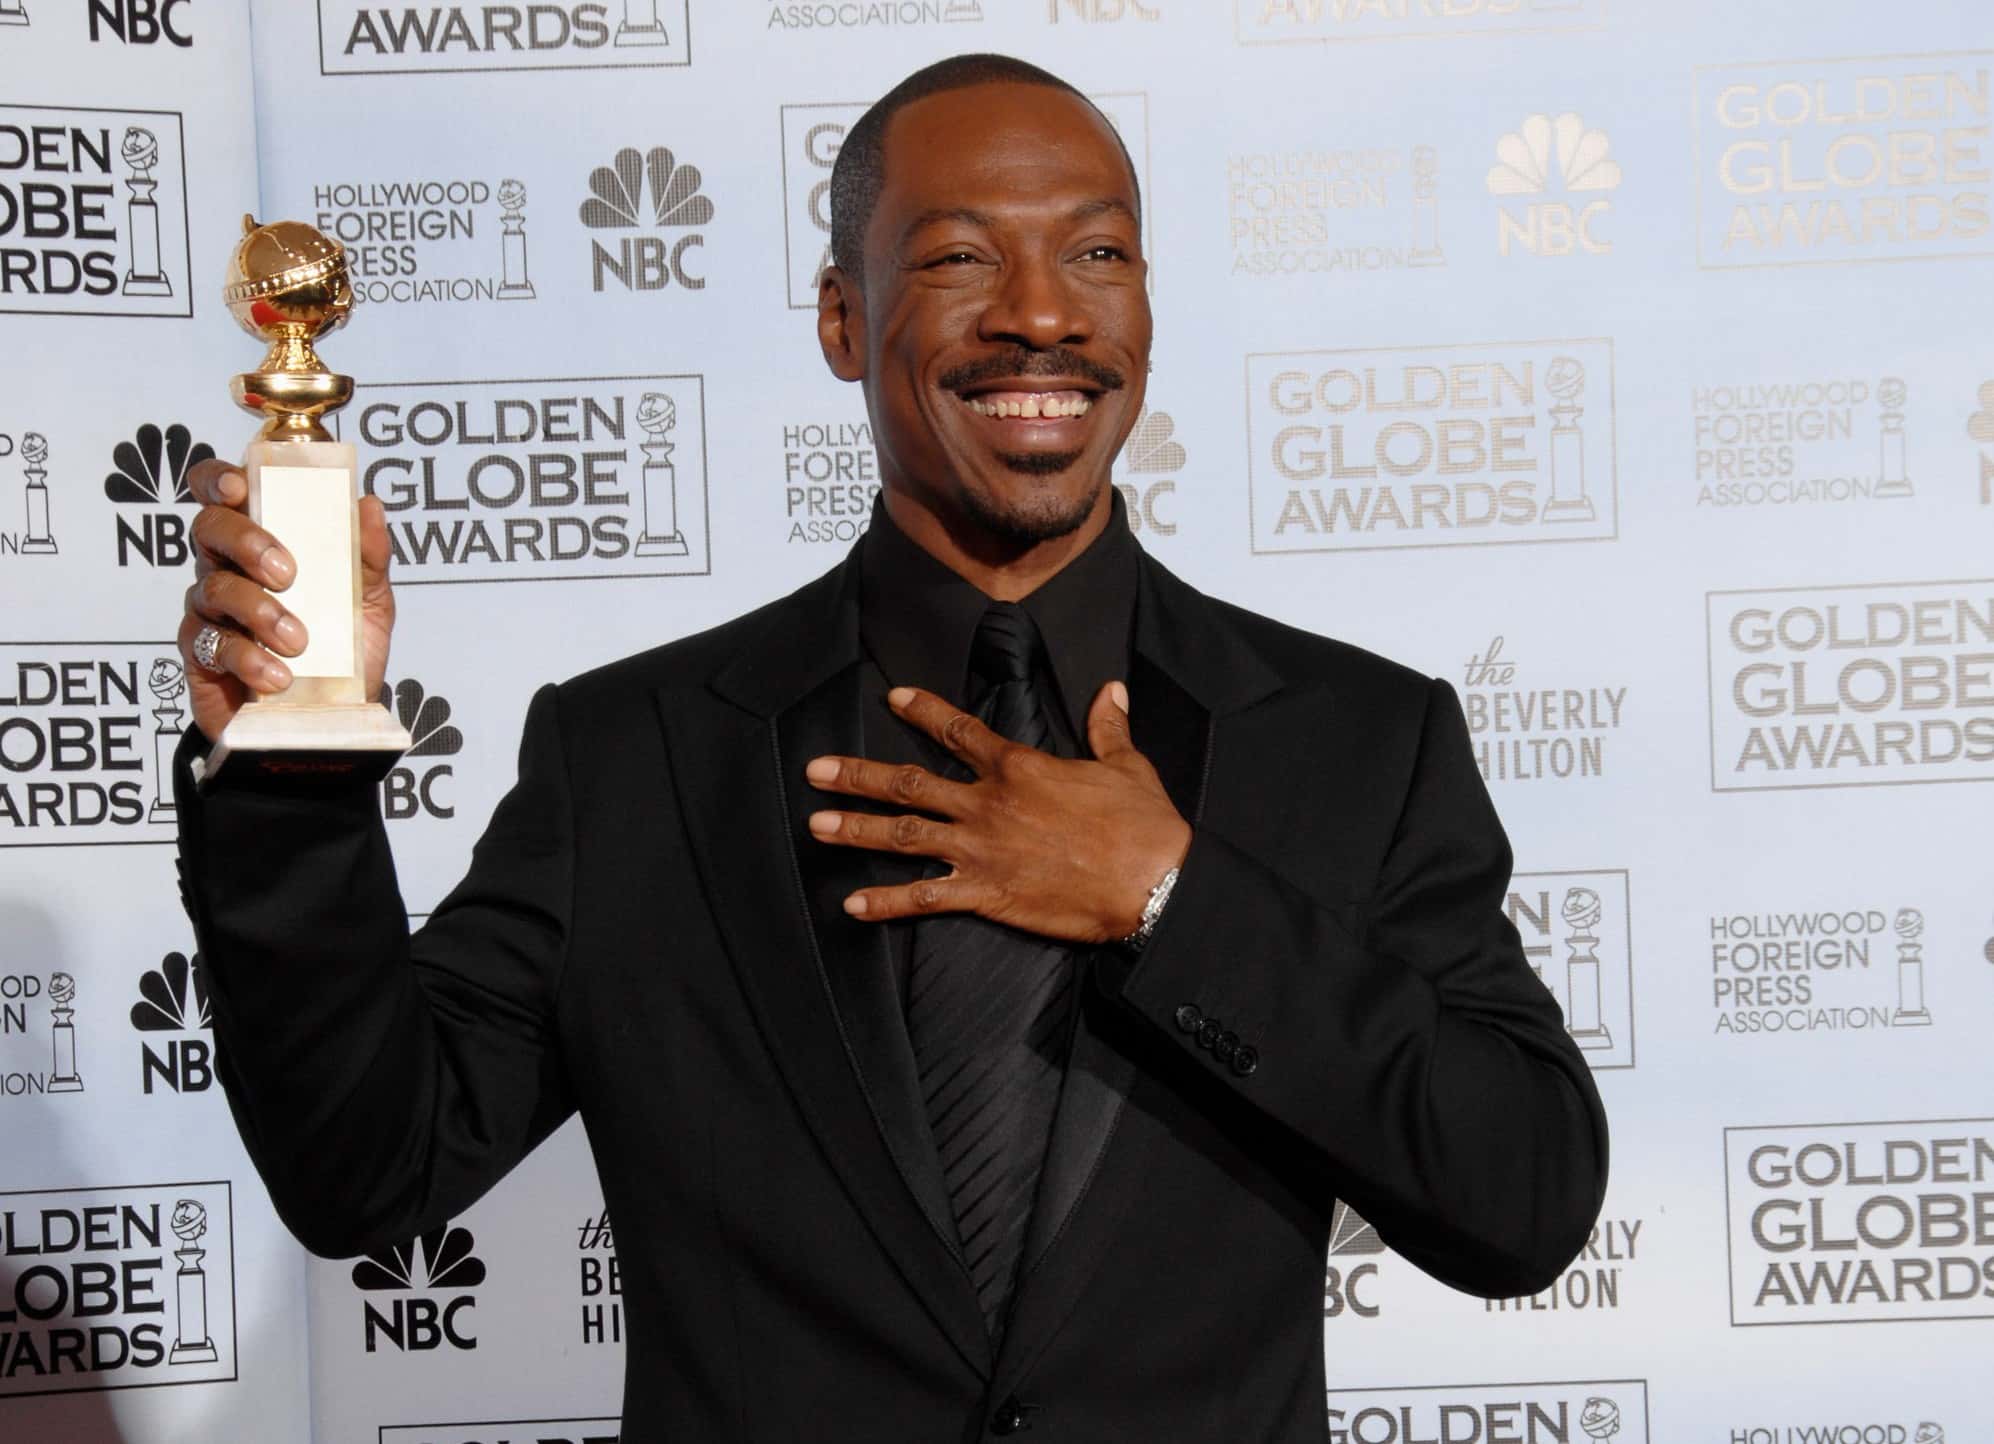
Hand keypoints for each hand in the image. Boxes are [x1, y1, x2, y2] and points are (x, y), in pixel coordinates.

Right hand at [178, 458, 396, 743]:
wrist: (330, 724)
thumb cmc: (343, 655)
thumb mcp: (369, 604)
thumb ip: (370, 557)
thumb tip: (368, 504)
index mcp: (262, 543)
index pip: (224, 494)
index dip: (221, 479)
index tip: (242, 486)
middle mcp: (228, 569)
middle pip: (209, 530)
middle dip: (246, 542)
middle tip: (287, 572)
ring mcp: (211, 612)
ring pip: (212, 587)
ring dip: (258, 610)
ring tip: (297, 639)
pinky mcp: (200, 657)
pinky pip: (210, 644)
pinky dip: (247, 657)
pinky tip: (277, 674)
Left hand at [804, 682, 1191, 943]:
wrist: (1153, 881)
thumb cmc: (1142, 824)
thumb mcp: (1127, 765)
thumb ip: (1108, 726)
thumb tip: (1111, 688)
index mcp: (1019, 767)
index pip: (959, 729)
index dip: (923, 711)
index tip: (893, 697)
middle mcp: (988, 804)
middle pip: (910, 783)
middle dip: (858, 776)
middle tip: (815, 770)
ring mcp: (981, 849)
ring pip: (905, 835)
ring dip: (857, 829)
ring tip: (815, 825)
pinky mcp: (987, 893)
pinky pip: (925, 897)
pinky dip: (887, 902)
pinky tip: (852, 905)